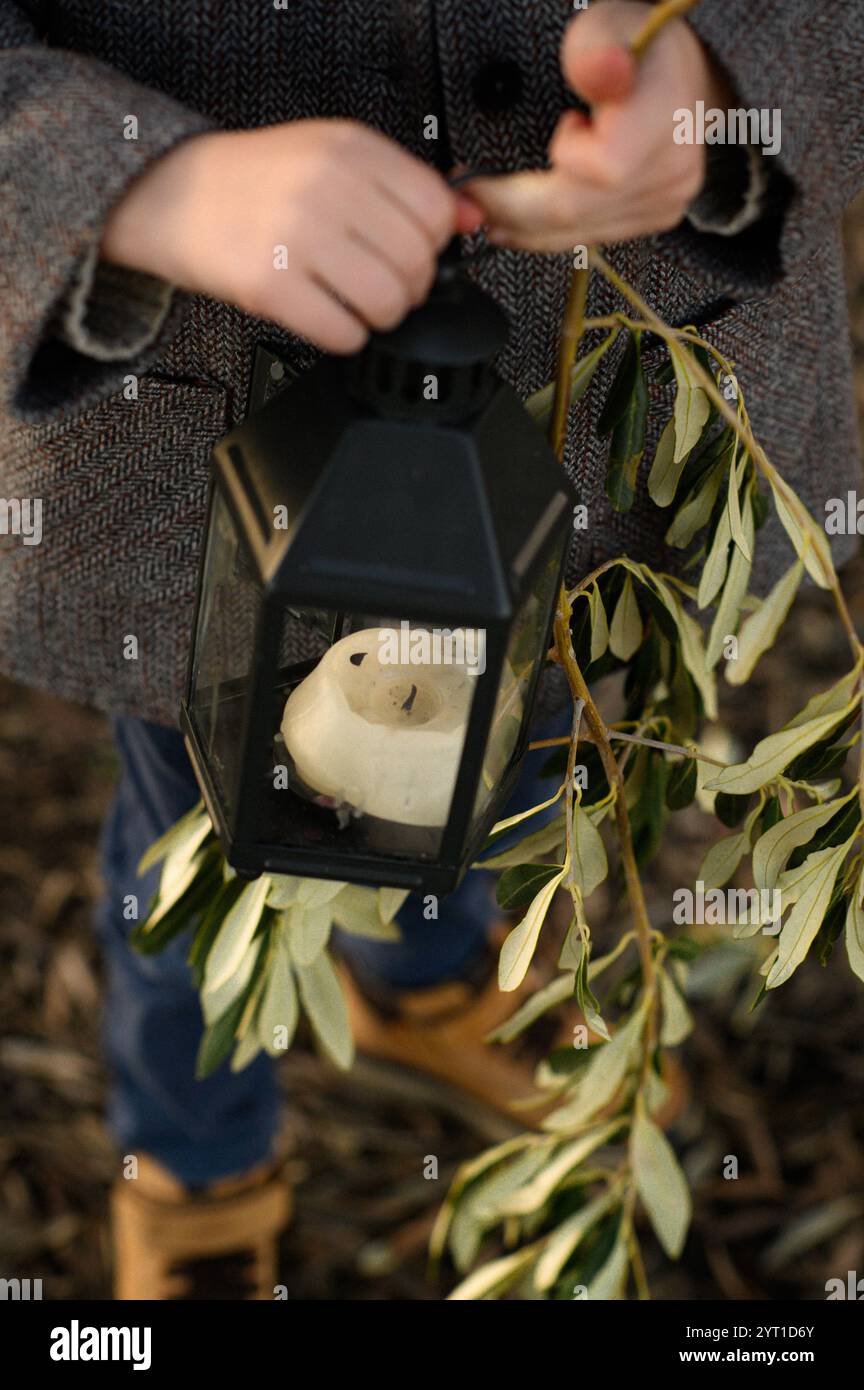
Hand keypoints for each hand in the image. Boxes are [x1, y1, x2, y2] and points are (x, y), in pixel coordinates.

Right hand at [100, 120, 482, 352]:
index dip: (435, 245)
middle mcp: (326, 187)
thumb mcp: (331, 157)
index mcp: (348, 148)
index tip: (414, 252)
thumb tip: (471, 218)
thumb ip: (401, 185)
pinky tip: (329, 318)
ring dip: (381, 318)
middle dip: (410, 289)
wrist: (172, 194)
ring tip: (357, 306)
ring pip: (388, 304)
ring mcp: (297, 236)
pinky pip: (344, 334)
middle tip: (384, 286)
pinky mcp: (270, 285)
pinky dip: (347, 338)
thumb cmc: (257, 181)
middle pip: (417, 264)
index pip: (435, 211)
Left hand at [462, 0, 732, 251]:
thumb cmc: (634, 48)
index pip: (601, 168)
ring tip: (487, 204)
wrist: (674, 75)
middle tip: (470, 191)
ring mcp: (662, 203)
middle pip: (574, 212)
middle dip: (510, 205)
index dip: (561, 157)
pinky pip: (585, 238)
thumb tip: (602, 70)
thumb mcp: (604, 28)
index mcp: (664, 119)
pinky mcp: (650, 220)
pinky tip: (522, 216)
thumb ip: (591, 52)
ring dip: (520, 224)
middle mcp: (669, 172)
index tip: (548, 131)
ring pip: (572, 234)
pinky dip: (545, 230)